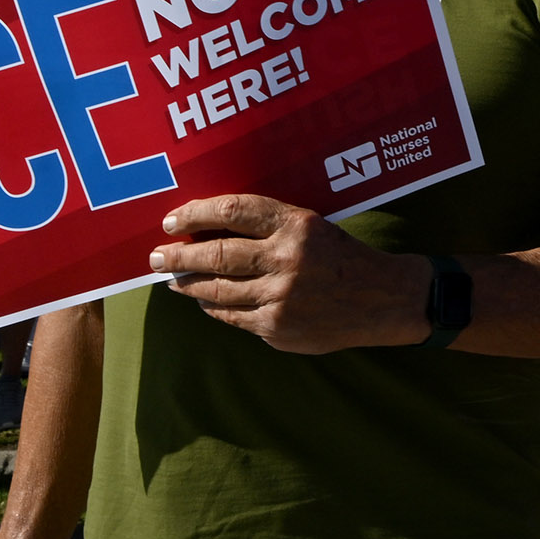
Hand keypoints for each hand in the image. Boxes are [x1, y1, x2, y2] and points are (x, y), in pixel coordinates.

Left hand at [147, 195, 429, 353]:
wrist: (383, 299)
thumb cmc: (341, 256)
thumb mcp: (313, 227)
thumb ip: (268, 226)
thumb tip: (205, 230)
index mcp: (297, 225)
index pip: (234, 211)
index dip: (196, 213)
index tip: (171, 220)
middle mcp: (288, 259)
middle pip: (217, 254)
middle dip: (178, 255)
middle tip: (156, 256)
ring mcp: (282, 297)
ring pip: (217, 290)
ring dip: (188, 284)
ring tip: (172, 279)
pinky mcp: (278, 327)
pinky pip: (232, 316)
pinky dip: (212, 307)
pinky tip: (204, 299)